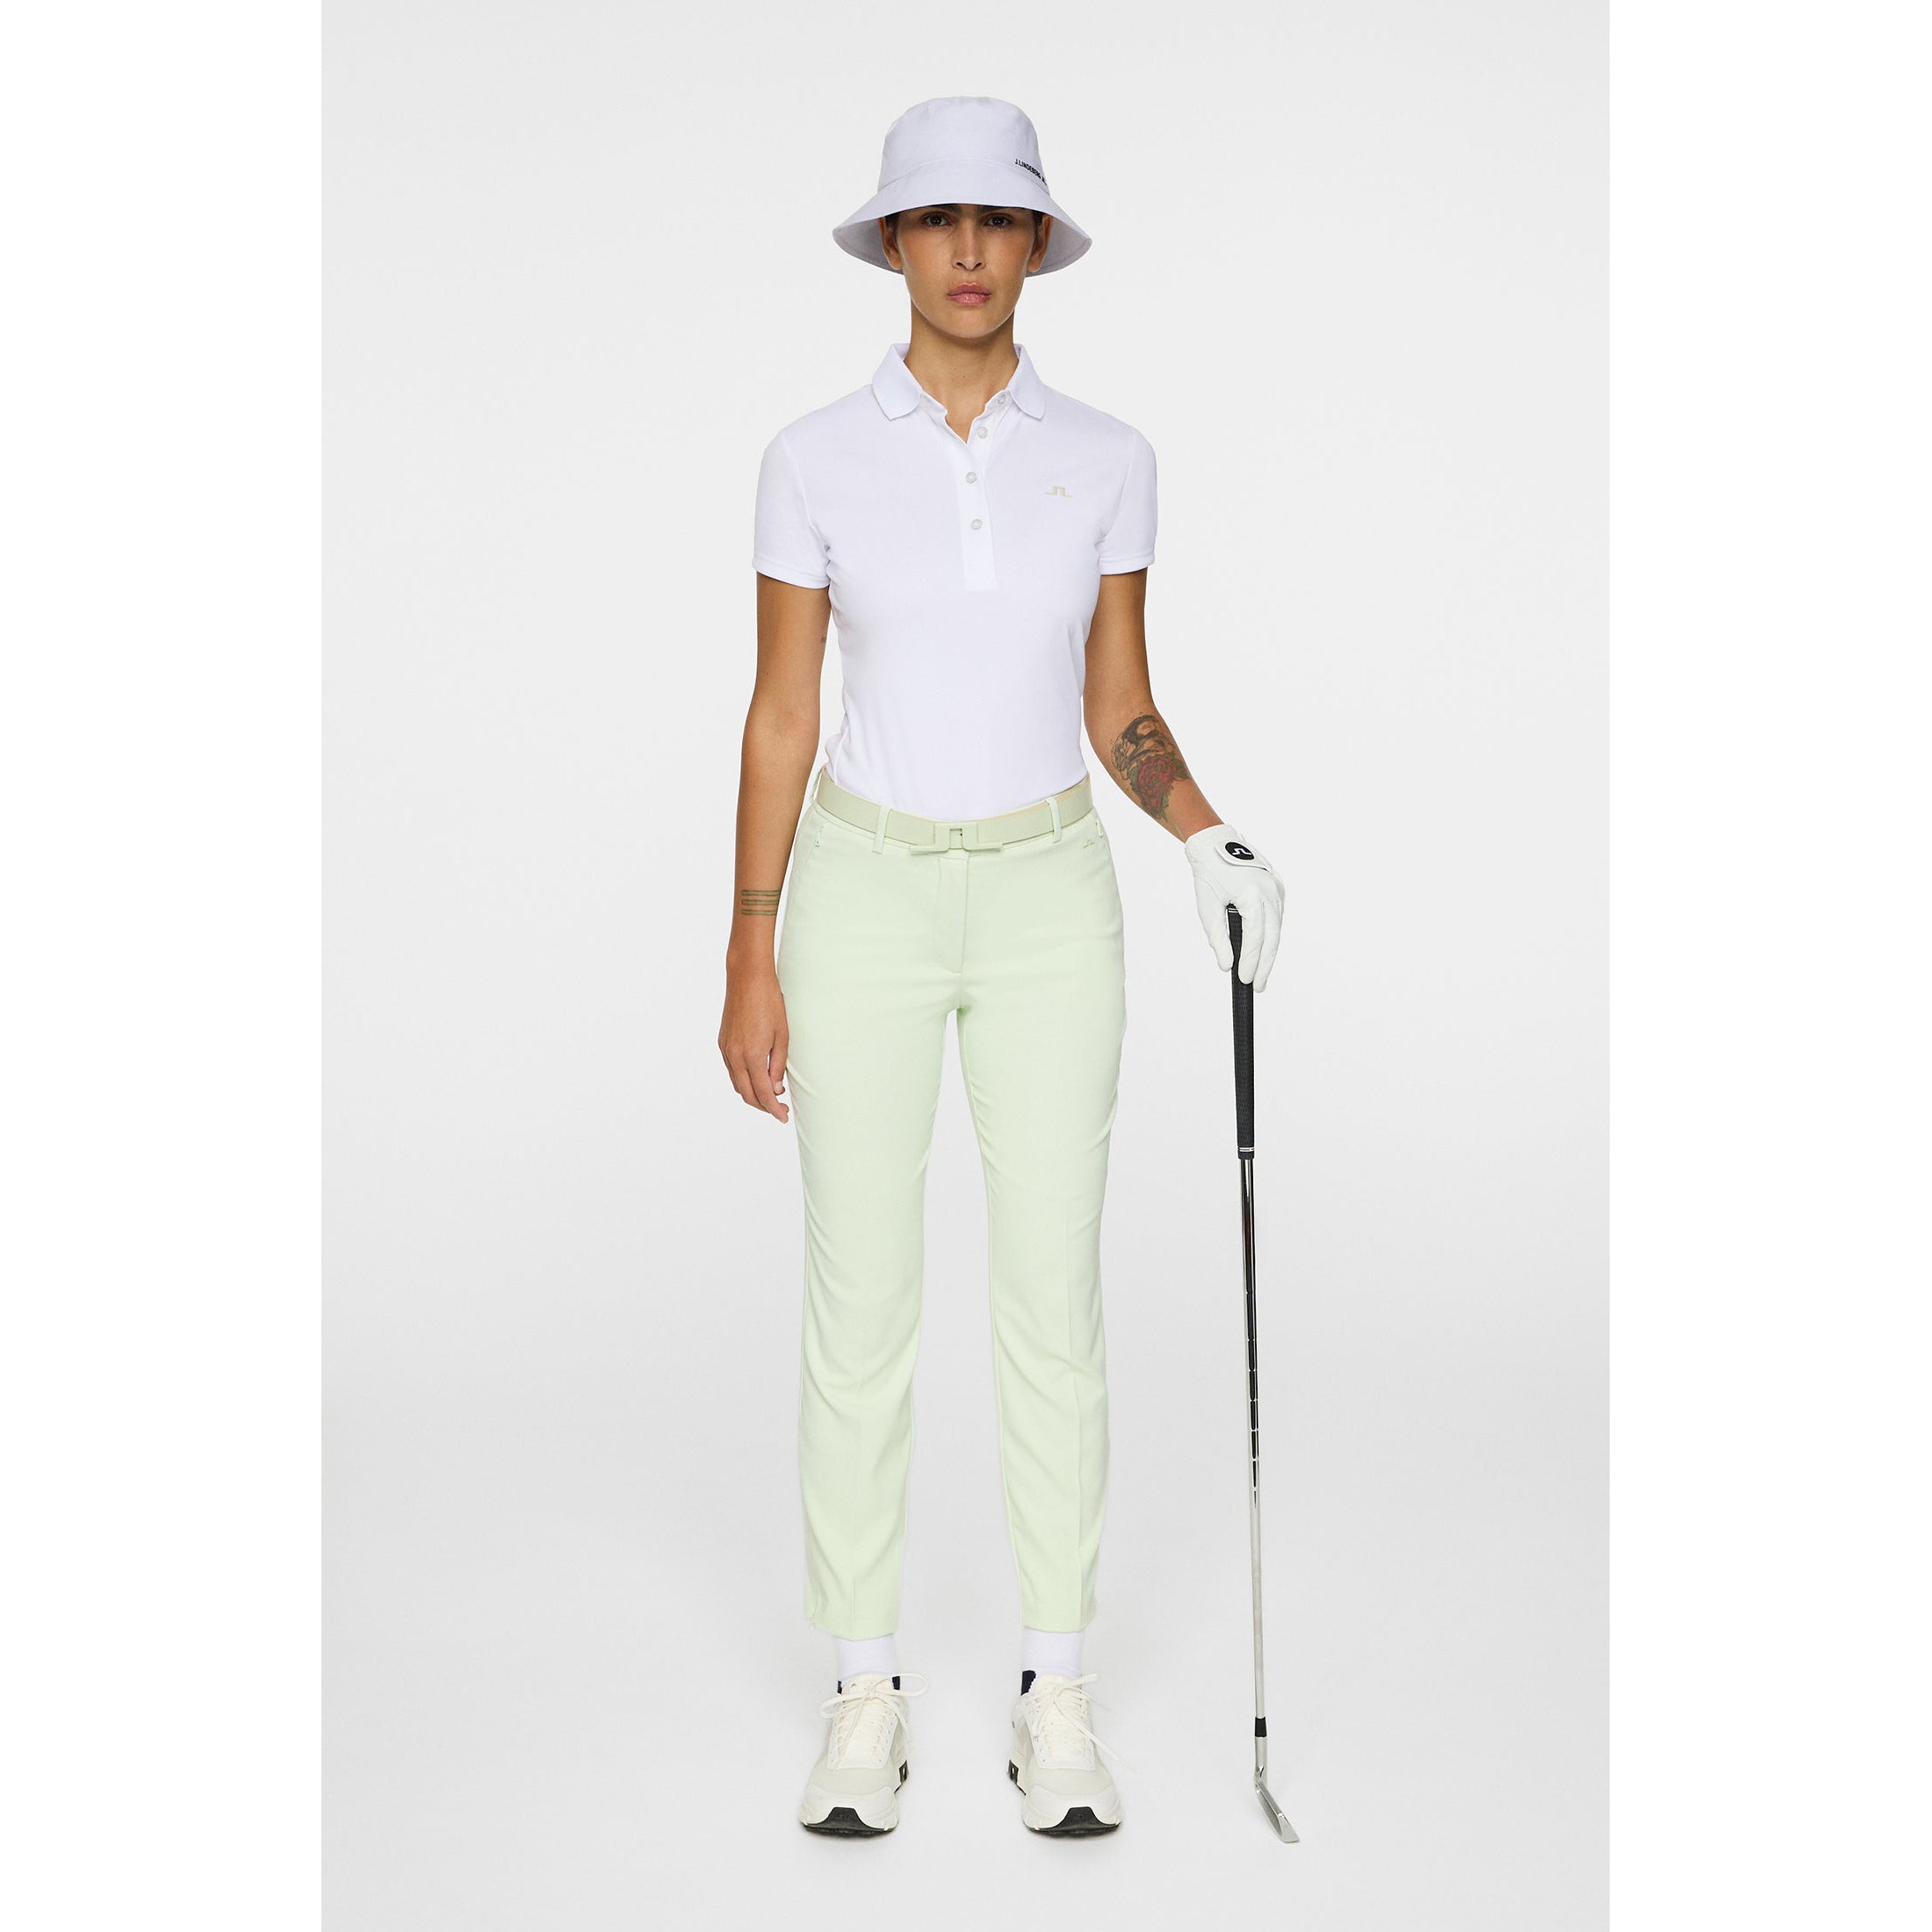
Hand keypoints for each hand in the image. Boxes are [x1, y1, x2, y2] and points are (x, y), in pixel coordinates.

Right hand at [719, 960, 790, 1121]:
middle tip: (780, 1110)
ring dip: (753, 1093)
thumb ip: (778, 1065)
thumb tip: (775, 1089)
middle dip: (763, 1106)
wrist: (747, 978)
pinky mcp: (722, 1042)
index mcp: (752, 1055)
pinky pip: (732, 1070)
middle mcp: (734, 1056)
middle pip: (747, 1094)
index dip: (773, 1109)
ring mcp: (726, 1049)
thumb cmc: (770, 1003)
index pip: (763, 1094)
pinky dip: (744, 1080)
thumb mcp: (782, 1036)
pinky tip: (757, 1076)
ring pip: (737, 1084)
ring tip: (771, 1094)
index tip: (783, 1117)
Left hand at [1184, 825, 1283, 990]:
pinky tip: (1264, 949)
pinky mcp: (1278, 886)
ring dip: (1269, 951)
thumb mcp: (1207, 907)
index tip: (1245, 980)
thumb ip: (1217, 938)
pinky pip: (1277, 916)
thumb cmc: (1208, 873)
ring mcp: (1277, 888)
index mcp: (1253, 895)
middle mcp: (1270, 891)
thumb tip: (1226, 965)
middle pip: (1272, 937)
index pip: (1255, 938)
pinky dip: (1271, 934)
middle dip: (1265, 964)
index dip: (1251, 962)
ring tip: (1261, 973)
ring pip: (1277, 928)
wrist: (1215, 842)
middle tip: (1258, 986)